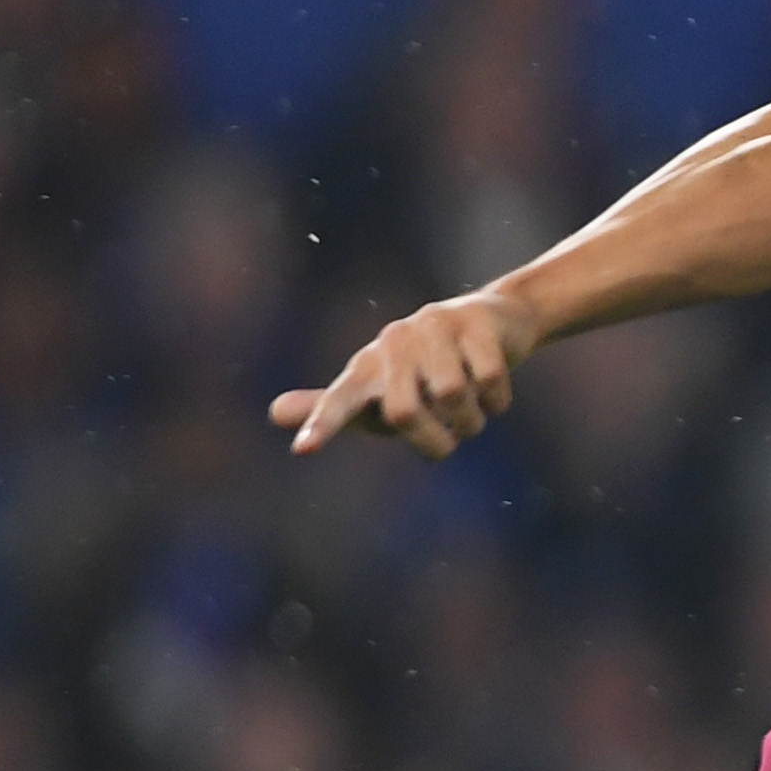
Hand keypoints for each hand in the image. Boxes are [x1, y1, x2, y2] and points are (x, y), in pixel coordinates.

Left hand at [275, 286, 541, 459]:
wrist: (493, 320)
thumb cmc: (426, 368)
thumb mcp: (382, 391)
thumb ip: (331, 407)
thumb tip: (271, 413)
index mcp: (367, 368)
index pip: (339, 401)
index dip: (322, 425)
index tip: (304, 451)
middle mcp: (392, 342)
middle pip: (404, 413)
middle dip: (436, 440)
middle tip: (452, 438)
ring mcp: (433, 327)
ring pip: (453, 396)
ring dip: (472, 421)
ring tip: (474, 413)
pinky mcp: (475, 321)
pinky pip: (489, 380)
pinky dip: (498, 401)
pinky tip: (495, 393)